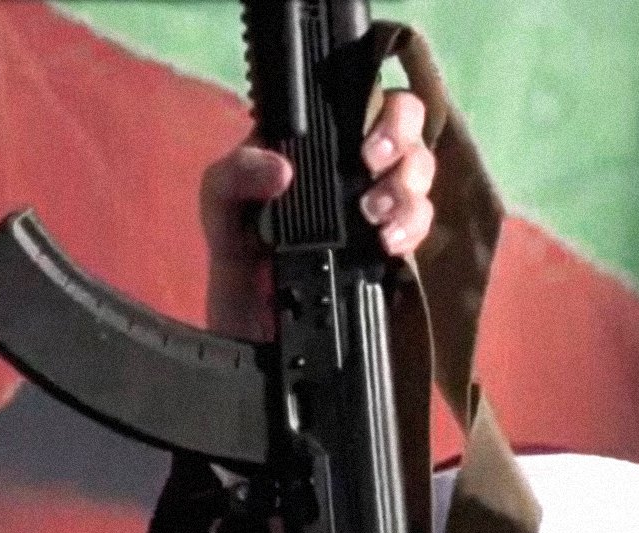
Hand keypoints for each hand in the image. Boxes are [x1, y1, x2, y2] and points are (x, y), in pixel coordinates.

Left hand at [202, 89, 435, 339]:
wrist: (251, 328)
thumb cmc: (236, 253)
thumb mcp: (219, 204)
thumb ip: (235, 174)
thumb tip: (282, 168)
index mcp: (315, 141)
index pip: (363, 98)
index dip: (377, 108)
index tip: (363, 142)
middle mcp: (353, 163)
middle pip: (407, 126)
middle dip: (401, 141)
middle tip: (373, 165)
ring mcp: (376, 201)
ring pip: (419, 172)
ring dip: (408, 186)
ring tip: (377, 214)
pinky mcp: (389, 243)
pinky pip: (419, 222)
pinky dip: (412, 227)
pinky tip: (389, 242)